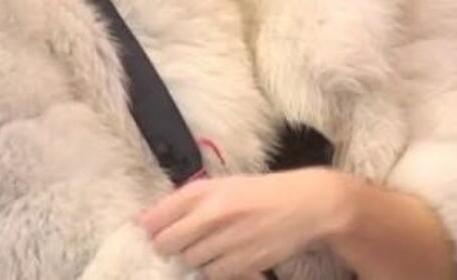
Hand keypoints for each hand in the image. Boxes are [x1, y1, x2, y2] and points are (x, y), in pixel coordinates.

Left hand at [137, 167, 352, 279]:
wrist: (306, 205)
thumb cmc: (263, 193)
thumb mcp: (226, 185)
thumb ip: (192, 200)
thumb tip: (153, 220)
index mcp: (205, 190)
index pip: (157, 217)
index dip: (150, 227)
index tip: (150, 231)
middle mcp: (212, 214)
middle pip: (166, 244)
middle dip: (168, 246)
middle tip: (181, 243)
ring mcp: (226, 239)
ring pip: (189, 260)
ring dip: (194, 257)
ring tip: (212, 245)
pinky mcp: (241, 261)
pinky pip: (212, 274)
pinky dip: (215, 270)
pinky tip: (227, 257)